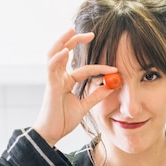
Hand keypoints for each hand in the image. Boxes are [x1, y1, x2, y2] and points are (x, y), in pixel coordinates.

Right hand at [32, 28, 118, 146]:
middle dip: (75, 41)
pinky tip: (66, 51)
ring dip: (62, 41)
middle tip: (91, 34)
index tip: (115, 69)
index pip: (84, 69)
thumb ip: (96, 96)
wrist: (52, 134)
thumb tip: (111, 86)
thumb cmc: (63, 120)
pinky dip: (58, 58)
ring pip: (54, 54)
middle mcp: (59, 78)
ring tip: (72, 30)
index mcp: (67, 82)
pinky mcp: (50, 87)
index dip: (100, 68)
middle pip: (64, 52)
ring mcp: (53, 80)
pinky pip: (51, 69)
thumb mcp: (84, 107)